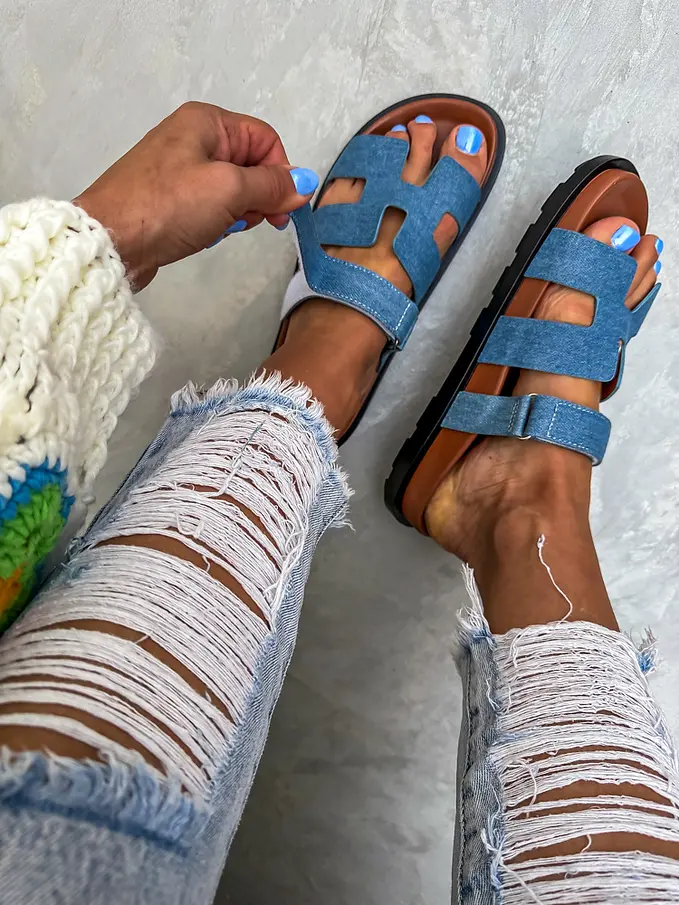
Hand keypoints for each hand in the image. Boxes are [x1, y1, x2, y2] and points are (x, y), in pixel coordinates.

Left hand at [74, 102, 317, 289]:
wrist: (111, 240)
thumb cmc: (169, 206)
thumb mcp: (230, 190)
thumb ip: (272, 185)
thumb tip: (305, 183)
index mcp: (208, 121)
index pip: (265, 139)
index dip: (280, 173)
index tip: (282, 209)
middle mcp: (193, 138)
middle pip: (251, 164)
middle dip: (259, 196)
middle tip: (253, 220)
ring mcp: (180, 170)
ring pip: (233, 189)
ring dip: (238, 212)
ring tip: (222, 228)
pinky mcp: (170, 199)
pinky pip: (210, 206)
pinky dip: (217, 222)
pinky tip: (206, 235)